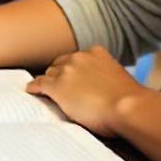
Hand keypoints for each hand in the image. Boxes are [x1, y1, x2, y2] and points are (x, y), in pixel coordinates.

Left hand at [25, 46, 148, 137]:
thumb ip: (105, 76)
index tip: (72, 77)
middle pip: (61, 64)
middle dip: (60, 74)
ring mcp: (67, 71)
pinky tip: (31, 90)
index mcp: (96, 52)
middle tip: (60, 86)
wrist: (127, 107)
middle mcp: (79, 57)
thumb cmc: (129, 100)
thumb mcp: (118, 78)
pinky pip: (40, 84)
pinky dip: (34, 87)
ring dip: (49, 82)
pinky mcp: (57, 87)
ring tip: (45, 91)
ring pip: (50, 74)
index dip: (73, 69)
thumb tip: (102, 88)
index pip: (77, 58)